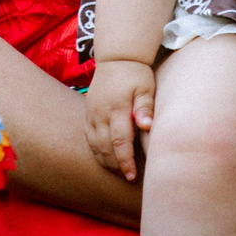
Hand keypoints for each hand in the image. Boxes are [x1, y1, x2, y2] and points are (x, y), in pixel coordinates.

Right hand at [84, 59, 158, 181]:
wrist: (116, 58)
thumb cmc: (135, 74)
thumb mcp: (145, 87)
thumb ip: (145, 107)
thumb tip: (147, 126)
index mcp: (117, 108)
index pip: (120, 142)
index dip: (126, 161)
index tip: (132, 175)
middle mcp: (101, 114)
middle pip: (105, 148)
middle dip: (116, 165)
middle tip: (129, 177)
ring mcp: (92, 114)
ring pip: (95, 145)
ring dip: (106, 161)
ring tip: (119, 171)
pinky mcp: (88, 114)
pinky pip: (89, 138)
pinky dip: (96, 151)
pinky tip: (106, 158)